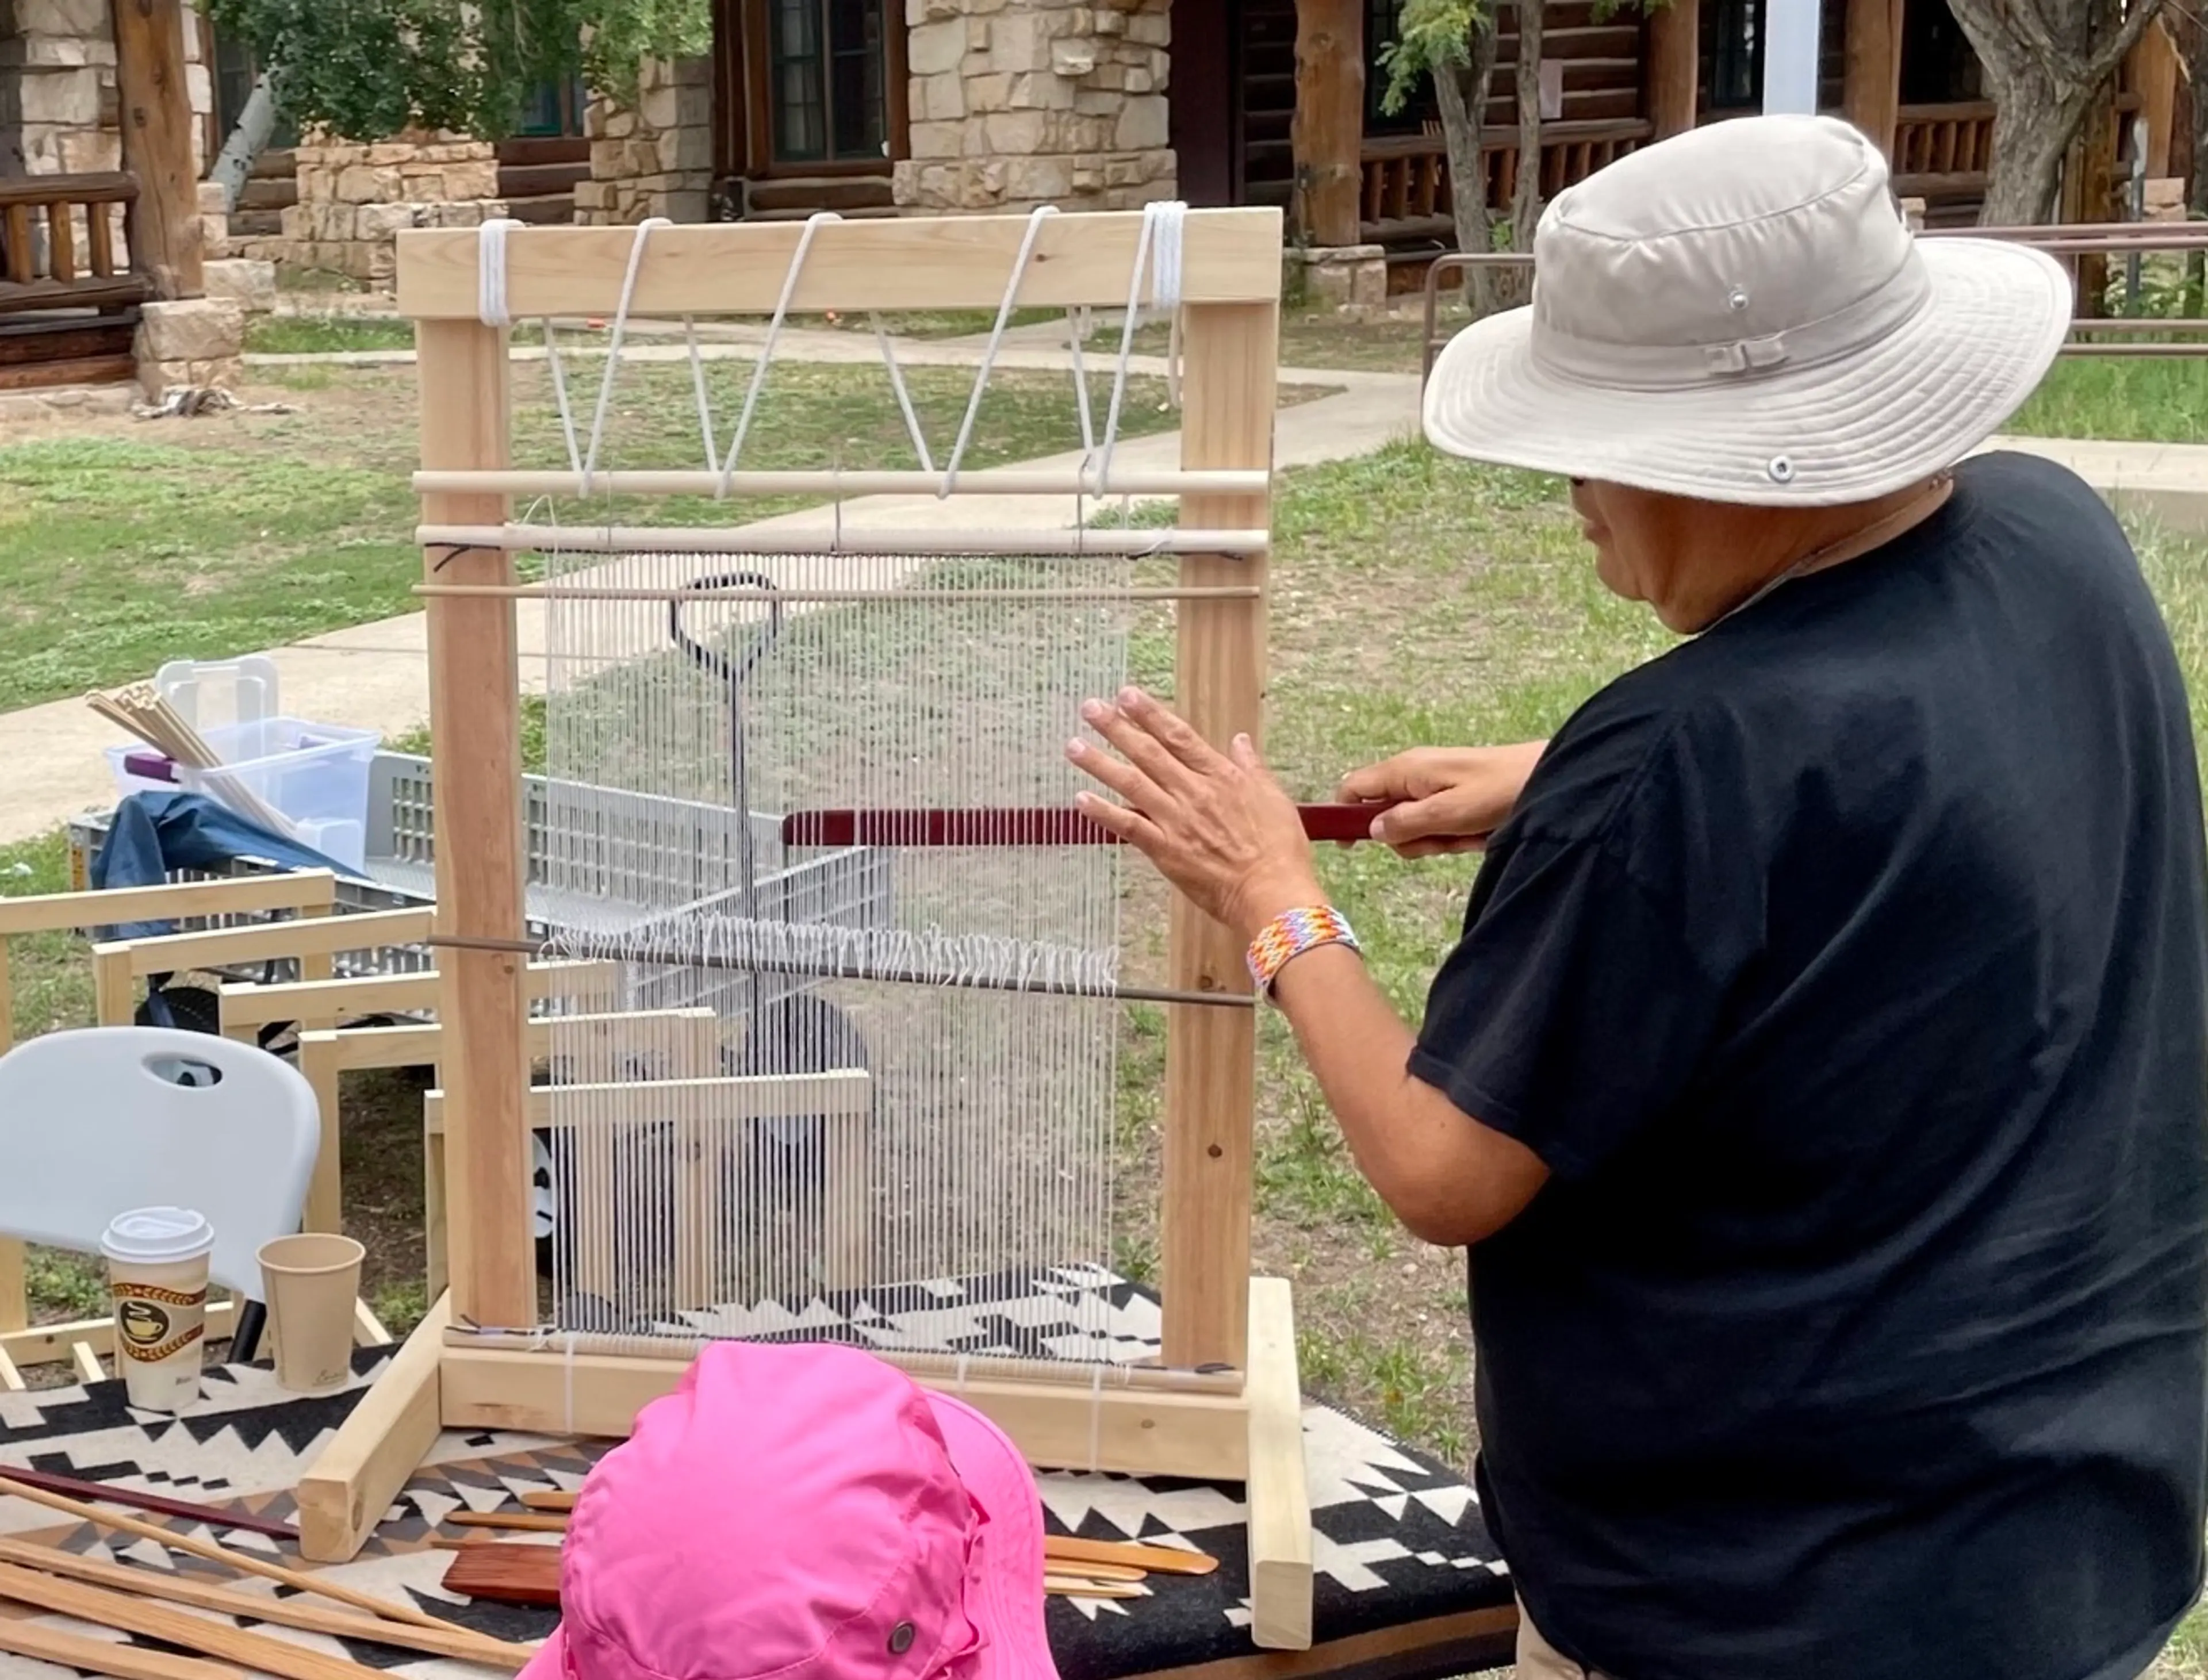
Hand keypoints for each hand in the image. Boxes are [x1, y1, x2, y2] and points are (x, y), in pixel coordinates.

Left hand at [1067, 687, 1324, 942]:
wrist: (1272, 892)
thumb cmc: (1279, 850)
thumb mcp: (1274, 798)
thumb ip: (1252, 767)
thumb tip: (1241, 740)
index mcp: (1220, 776)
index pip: (1178, 736)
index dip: (1149, 714)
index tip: (1126, 695)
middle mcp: (1193, 792)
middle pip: (1148, 753)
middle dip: (1117, 728)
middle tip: (1090, 708)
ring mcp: (1176, 821)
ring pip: (1131, 784)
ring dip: (1100, 763)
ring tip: (1074, 746)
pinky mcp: (1166, 851)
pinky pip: (1128, 827)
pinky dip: (1103, 813)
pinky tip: (1080, 800)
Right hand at [1338, 742, 1545, 858]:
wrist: (1552, 776)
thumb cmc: (1502, 789)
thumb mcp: (1448, 813)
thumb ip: (1405, 823)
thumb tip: (1372, 830)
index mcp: (1405, 769)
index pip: (1353, 788)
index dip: (1345, 817)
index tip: (1351, 847)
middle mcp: (1415, 774)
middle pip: (1385, 816)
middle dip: (1410, 838)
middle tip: (1442, 838)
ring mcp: (1435, 786)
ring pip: (1414, 826)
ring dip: (1437, 839)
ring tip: (1469, 834)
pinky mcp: (1455, 797)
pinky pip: (1439, 825)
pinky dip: (1456, 835)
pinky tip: (1480, 832)